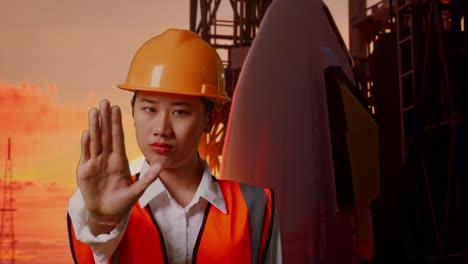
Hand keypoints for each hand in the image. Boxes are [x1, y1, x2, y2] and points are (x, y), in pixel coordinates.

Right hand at [76, 100, 160, 230]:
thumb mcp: (137, 190)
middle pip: (105, 134)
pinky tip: (87, 132)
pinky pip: (86, 155)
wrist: (107, 214)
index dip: (117, 122)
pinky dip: (87, 144)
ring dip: (94, 126)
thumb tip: (162, 165)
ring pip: (95, 140)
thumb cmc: (122, 201)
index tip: (117, 107)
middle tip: (104, 101)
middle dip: (105, 118)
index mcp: (119, 159)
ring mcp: (95, 162)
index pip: (118, 136)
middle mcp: (106, 157)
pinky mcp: (85, 171)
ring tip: (94, 111)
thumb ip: (148, 178)